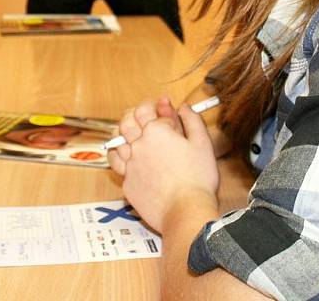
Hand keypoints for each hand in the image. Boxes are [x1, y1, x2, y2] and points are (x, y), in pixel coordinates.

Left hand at [112, 103, 219, 232]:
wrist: (185, 210)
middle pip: (126, 121)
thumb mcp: (202, 143)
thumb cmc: (197, 178)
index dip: (155, 107)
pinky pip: (116, 164)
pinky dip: (118, 155)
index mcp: (156, 131)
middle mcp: (138, 144)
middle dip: (133, 114)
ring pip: (116, 140)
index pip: (148, 109)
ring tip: (129, 132)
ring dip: (121, 132)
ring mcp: (130, 164)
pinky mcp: (128, 182)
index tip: (161, 109)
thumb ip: (192, 120)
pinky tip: (124, 155)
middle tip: (141, 116)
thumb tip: (183, 107)